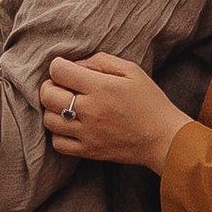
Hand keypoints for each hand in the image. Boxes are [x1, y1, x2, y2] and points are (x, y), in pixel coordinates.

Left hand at [40, 49, 187, 171]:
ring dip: (52, 109)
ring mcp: (88, 133)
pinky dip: (58, 133)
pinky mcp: (89, 151)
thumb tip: (75, 64)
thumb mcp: (132, 71)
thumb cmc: (150, 101)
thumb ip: (102, 61)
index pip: (59, 71)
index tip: (65, 68)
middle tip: (61, 86)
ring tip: (65, 106)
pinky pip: (58, 143)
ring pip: (49, 120)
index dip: (58, 65)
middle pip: (47, 95)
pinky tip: (70, 126)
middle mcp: (91, 110)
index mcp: (102, 87)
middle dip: (49, 85)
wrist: (164, 139)